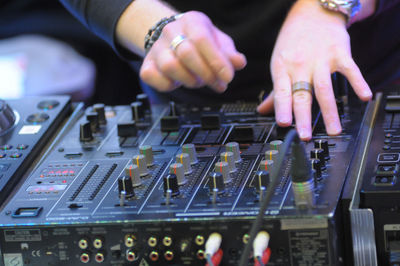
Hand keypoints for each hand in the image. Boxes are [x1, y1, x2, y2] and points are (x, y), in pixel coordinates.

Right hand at [140, 11, 246, 91]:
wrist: (173, 38)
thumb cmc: (199, 41)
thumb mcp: (218, 42)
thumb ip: (229, 54)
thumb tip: (238, 63)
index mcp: (192, 22)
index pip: (202, 39)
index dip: (216, 61)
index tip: (228, 77)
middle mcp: (171, 32)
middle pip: (186, 53)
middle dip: (205, 74)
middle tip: (216, 83)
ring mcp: (157, 48)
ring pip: (169, 66)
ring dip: (189, 80)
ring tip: (198, 81)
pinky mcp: (147, 64)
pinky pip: (152, 77)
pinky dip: (167, 85)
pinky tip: (178, 83)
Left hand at [257, 0, 371, 140]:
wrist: (313, 12)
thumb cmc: (294, 41)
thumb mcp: (279, 62)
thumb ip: (275, 91)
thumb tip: (263, 111)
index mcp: (282, 68)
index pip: (282, 92)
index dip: (281, 108)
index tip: (283, 124)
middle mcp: (300, 65)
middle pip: (302, 94)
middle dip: (303, 117)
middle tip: (306, 136)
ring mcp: (321, 59)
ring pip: (324, 88)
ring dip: (330, 111)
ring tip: (333, 130)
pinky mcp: (340, 53)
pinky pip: (350, 70)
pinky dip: (358, 83)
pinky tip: (363, 97)